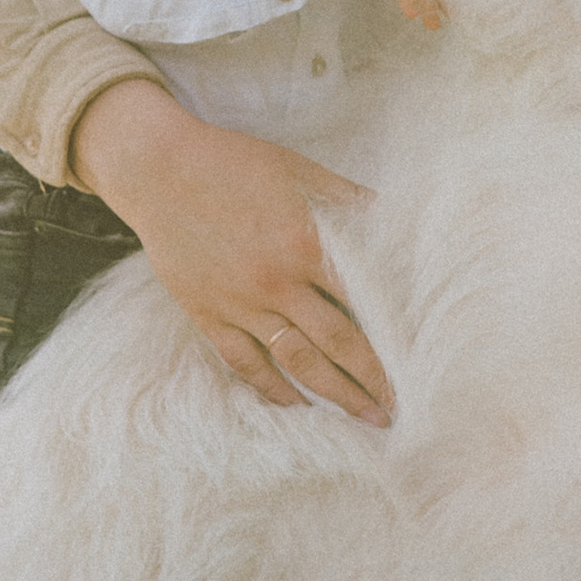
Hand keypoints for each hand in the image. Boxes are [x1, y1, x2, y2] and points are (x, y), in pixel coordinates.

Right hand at [70, 74, 390, 422]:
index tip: (421, 358)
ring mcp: (241, 304)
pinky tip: (297, 405)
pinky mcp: (209, 315)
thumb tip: (393, 215)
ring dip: (334, 394)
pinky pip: (245, 362)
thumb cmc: (234, 163)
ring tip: (363, 417)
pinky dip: (272, 388)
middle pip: (337, 344)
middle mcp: (277, 283)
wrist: (159, 169)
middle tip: (399, 409)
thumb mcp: (299, 170)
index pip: (363, 300)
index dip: (394, 331)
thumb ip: (346, 199)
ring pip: (297, 361)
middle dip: (371, 380)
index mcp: (306, 245)